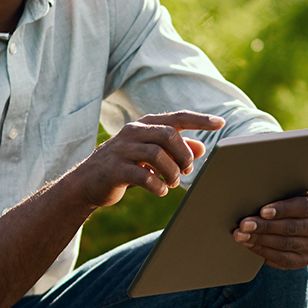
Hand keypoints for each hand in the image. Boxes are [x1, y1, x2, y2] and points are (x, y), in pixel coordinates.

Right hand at [71, 112, 223, 207]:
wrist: (86, 183)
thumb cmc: (124, 167)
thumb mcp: (150, 157)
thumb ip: (174, 151)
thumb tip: (202, 149)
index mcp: (144, 125)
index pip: (177, 118)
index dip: (200, 120)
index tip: (221, 123)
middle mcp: (133, 132)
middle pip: (169, 135)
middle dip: (184, 155)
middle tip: (187, 171)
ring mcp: (122, 150)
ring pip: (157, 155)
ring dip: (171, 173)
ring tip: (172, 184)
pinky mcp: (114, 169)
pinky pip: (142, 176)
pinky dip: (157, 185)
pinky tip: (160, 190)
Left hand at [231, 167, 307, 269]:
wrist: (287, 225)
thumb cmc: (285, 200)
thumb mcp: (290, 189)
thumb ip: (299, 179)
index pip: (302, 207)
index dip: (282, 209)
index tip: (262, 210)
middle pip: (291, 228)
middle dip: (265, 226)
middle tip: (244, 224)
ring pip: (284, 244)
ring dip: (260, 239)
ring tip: (241, 235)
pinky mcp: (302, 260)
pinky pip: (282, 259)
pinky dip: (263, 252)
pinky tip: (249, 245)